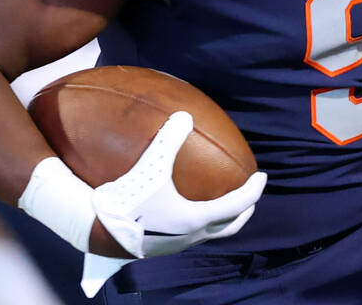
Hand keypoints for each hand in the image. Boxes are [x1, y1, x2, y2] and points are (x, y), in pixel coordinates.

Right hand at [91, 110, 266, 258]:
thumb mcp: (151, 167)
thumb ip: (168, 140)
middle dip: (244, 210)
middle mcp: (193, 236)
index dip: (252, 190)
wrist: (99, 232)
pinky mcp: (163, 246)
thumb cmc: (128, 201)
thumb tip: (184, 115)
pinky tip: (185, 207)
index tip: (261, 177)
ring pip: (211, 233)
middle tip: (250, 195)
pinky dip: (201, 221)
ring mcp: (178, 244)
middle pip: (229, 226)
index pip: (236, 205)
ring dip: (222, 219)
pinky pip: (191, 234)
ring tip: (222, 202)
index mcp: (197, 218)